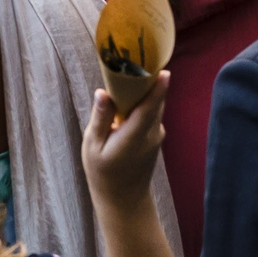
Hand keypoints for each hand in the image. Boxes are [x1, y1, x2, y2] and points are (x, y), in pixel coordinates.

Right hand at [82, 71, 168, 208]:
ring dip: (146, 90)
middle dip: (149, 80)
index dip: (158, 89)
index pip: (149, 109)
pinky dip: (143, 101)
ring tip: (131, 69)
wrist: (124, 199)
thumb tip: (103, 92)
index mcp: (134, 137)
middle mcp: (151, 135)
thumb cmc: (103, 173)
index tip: (164, 70)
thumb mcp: (93, 146)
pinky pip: (152, 113)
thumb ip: (100, 118)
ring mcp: (156, 136)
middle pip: (155, 101)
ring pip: (155, 106)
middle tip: (138, 57)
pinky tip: (129, 94)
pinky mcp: (155, 136)